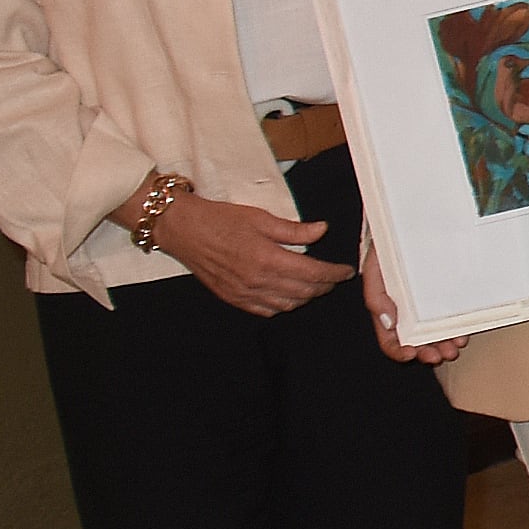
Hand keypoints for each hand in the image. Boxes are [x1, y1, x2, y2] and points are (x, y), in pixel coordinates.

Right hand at [157, 194, 347, 318]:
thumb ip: (294, 230)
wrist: (183, 229)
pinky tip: (288, 295)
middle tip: (334, 278)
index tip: (346, 271)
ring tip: (315, 286)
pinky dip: (283, 305)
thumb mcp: (260, 218)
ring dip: (306, 297)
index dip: (334, 274)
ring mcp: (244, 293)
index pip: (313, 274)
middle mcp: (258, 281)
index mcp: (268, 259)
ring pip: (288, 304)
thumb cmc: (220, 220)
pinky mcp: (233, 298)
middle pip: (304, 292)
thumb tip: (322, 230)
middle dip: (325, 286)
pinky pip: (266, 310)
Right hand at [360, 245, 465, 366]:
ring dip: (445, 344)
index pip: (390, 339)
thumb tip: (390, 323)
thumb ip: (376, 297)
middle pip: (418, 340)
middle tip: (440, 355)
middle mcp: (409, 311)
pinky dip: (457, 327)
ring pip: (437, 332)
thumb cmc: (386, 248)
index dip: (399, 350)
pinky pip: (453, 315)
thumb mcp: (374, 270)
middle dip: (429, 351)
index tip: (411, 354)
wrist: (408, 224)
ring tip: (455, 348)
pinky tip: (463, 332)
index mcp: (389, 310)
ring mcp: (428, 304)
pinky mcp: (446, 294)